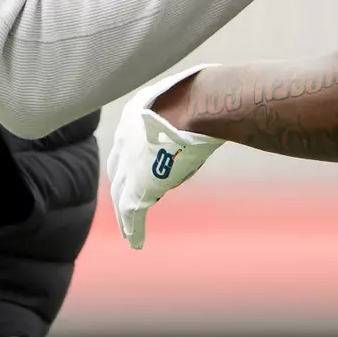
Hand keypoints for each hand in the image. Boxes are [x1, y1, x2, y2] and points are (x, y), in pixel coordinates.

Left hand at [106, 65, 224, 249]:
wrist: (196, 104)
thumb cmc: (203, 95)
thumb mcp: (191, 97)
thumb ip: (193, 105)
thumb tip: (218, 96)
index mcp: (133, 114)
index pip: (127, 142)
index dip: (131, 158)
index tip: (137, 169)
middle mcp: (124, 139)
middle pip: (119, 171)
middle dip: (123, 186)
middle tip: (127, 200)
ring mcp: (128, 163)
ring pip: (122, 196)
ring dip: (125, 214)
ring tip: (128, 229)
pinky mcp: (138, 185)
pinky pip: (132, 213)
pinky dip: (134, 229)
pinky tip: (136, 241)